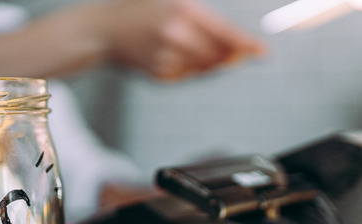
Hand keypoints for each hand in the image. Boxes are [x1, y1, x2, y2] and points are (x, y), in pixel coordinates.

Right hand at [94, 0, 265, 79]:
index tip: (262, 53)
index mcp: (185, 10)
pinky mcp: (158, 72)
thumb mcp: (173, 0)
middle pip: (219, 56)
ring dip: (208, 63)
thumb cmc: (140, 11)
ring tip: (192, 49)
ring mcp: (167, 55)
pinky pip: (185, 75)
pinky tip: (174, 56)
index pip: (226, 33)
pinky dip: (187, 69)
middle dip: (228, 57)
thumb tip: (235, 45)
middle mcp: (177, 34)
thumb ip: (205, 19)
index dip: (247, 45)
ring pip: (203, 68)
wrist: (103, 30)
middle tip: (233, 54)